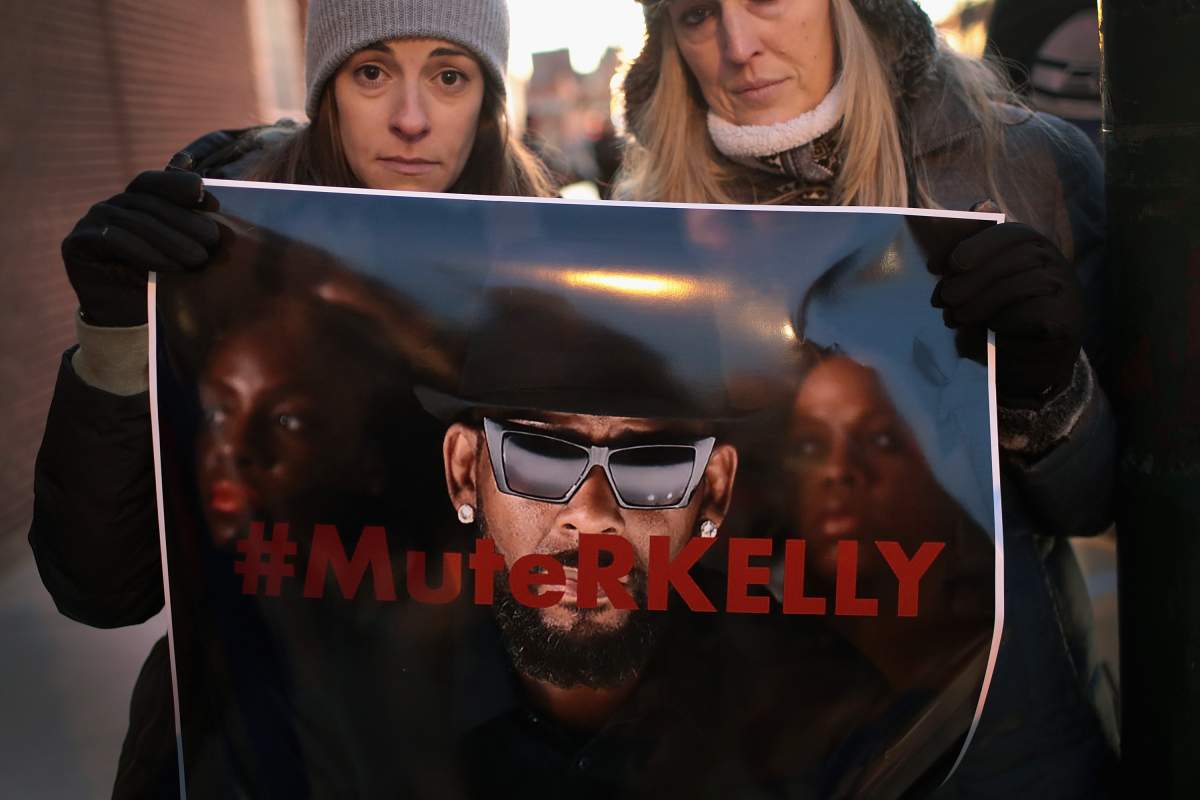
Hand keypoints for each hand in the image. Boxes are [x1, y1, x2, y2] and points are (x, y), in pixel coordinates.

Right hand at [62, 170, 219, 326]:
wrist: (124, 317)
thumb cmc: (158, 282)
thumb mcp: (178, 254)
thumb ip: (188, 231)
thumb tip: (217, 215)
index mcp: (134, 201)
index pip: (155, 184)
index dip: (181, 188)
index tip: (211, 203)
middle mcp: (111, 206)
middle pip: (148, 204)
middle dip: (184, 222)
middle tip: (212, 241)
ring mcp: (91, 221)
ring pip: (134, 221)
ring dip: (170, 240)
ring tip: (197, 259)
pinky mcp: (77, 242)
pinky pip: (114, 240)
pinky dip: (145, 253)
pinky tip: (170, 267)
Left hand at [931, 222, 1083, 407]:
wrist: (1036, 357)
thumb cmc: (1003, 312)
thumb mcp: (985, 282)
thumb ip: (974, 257)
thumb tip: (966, 227)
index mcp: (1034, 246)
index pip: (1010, 233)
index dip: (978, 246)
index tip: (950, 264)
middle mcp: (1054, 263)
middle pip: (1015, 259)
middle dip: (972, 279)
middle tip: (943, 299)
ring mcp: (1066, 291)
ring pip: (1023, 286)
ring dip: (981, 303)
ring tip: (955, 317)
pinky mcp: (1067, 321)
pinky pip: (1036, 316)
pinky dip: (1006, 322)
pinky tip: (990, 329)